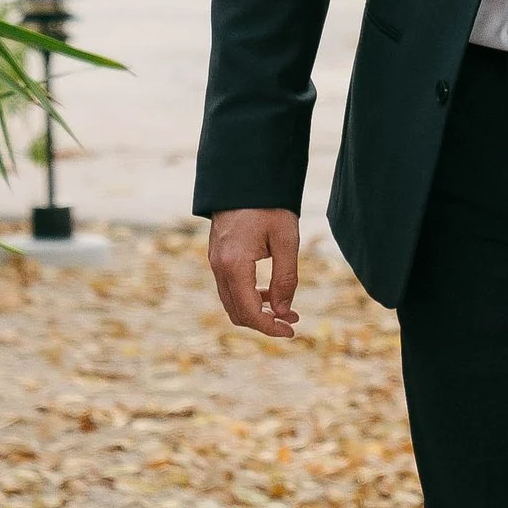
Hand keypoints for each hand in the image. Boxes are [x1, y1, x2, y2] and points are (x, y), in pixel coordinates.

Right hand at [210, 206, 301, 338]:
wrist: (246, 175)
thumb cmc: (269, 205)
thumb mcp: (286, 240)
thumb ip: (285, 278)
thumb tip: (282, 312)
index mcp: (234, 264)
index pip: (249, 312)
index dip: (270, 327)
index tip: (291, 331)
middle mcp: (219, 266)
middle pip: (236, 312)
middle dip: (263, 322)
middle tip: (292, 322)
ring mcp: (215, 261)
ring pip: (231, 301)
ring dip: (256, 310)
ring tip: (285, 310)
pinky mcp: (218, 255)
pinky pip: (229, 287)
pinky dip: (248, 297)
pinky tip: (270, 293)